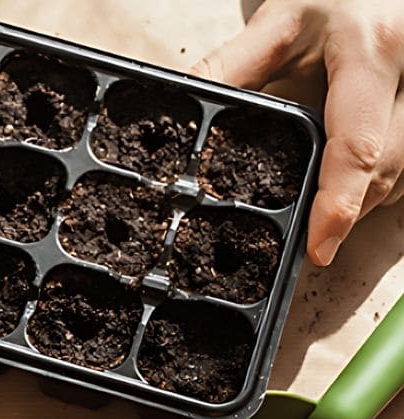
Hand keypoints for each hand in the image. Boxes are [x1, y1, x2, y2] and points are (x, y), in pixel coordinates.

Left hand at [192, 0, 403, 265]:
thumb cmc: (325, 0)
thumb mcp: (275, 26)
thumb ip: (227, 71)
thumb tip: (180, 121)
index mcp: (370, 52)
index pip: (357, 144)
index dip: (338, 204)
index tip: (318, 249)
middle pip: (386, 170)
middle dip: (348, 212)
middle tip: (316, 243)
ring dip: (364, 201)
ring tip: (329, 215)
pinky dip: (379, 184)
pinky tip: (353, 186)